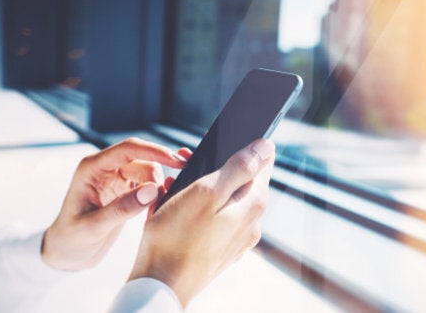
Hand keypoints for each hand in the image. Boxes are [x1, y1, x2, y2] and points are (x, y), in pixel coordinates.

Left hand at [42, 137, 190, 270]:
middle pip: (143, 160)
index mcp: (92, 168)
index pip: (129, 149)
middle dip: (157, 178)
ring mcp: (115, 179)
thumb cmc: (70, 239)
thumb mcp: (94, 227)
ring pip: (149, 173)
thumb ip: (123, 208)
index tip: (177, 162)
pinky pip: (148, 186)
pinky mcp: (124, 191)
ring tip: (153, 213)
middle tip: (160, 204)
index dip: (155, 151)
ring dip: (158, 189)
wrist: (66, 254)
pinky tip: (152, 213)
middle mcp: (105, 169)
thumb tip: (153, 188)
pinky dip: (156, 197)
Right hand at [128, 139, 275, 305]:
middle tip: (185, 160)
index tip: (219, 139)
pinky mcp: (218, 250)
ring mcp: (235, 239)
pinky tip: (173, 207)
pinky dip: (195, 208)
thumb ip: (239, 167)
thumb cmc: (177, 238)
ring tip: (173, 185)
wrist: (160, 285)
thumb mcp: (206, 191)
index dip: (243, 145)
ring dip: (200, 186)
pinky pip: (211, 219)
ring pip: (222, 200)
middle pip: (240, 181)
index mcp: (253, 204)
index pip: (263, 163)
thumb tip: (265, 146)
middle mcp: (250, 223)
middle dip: (214, 166)